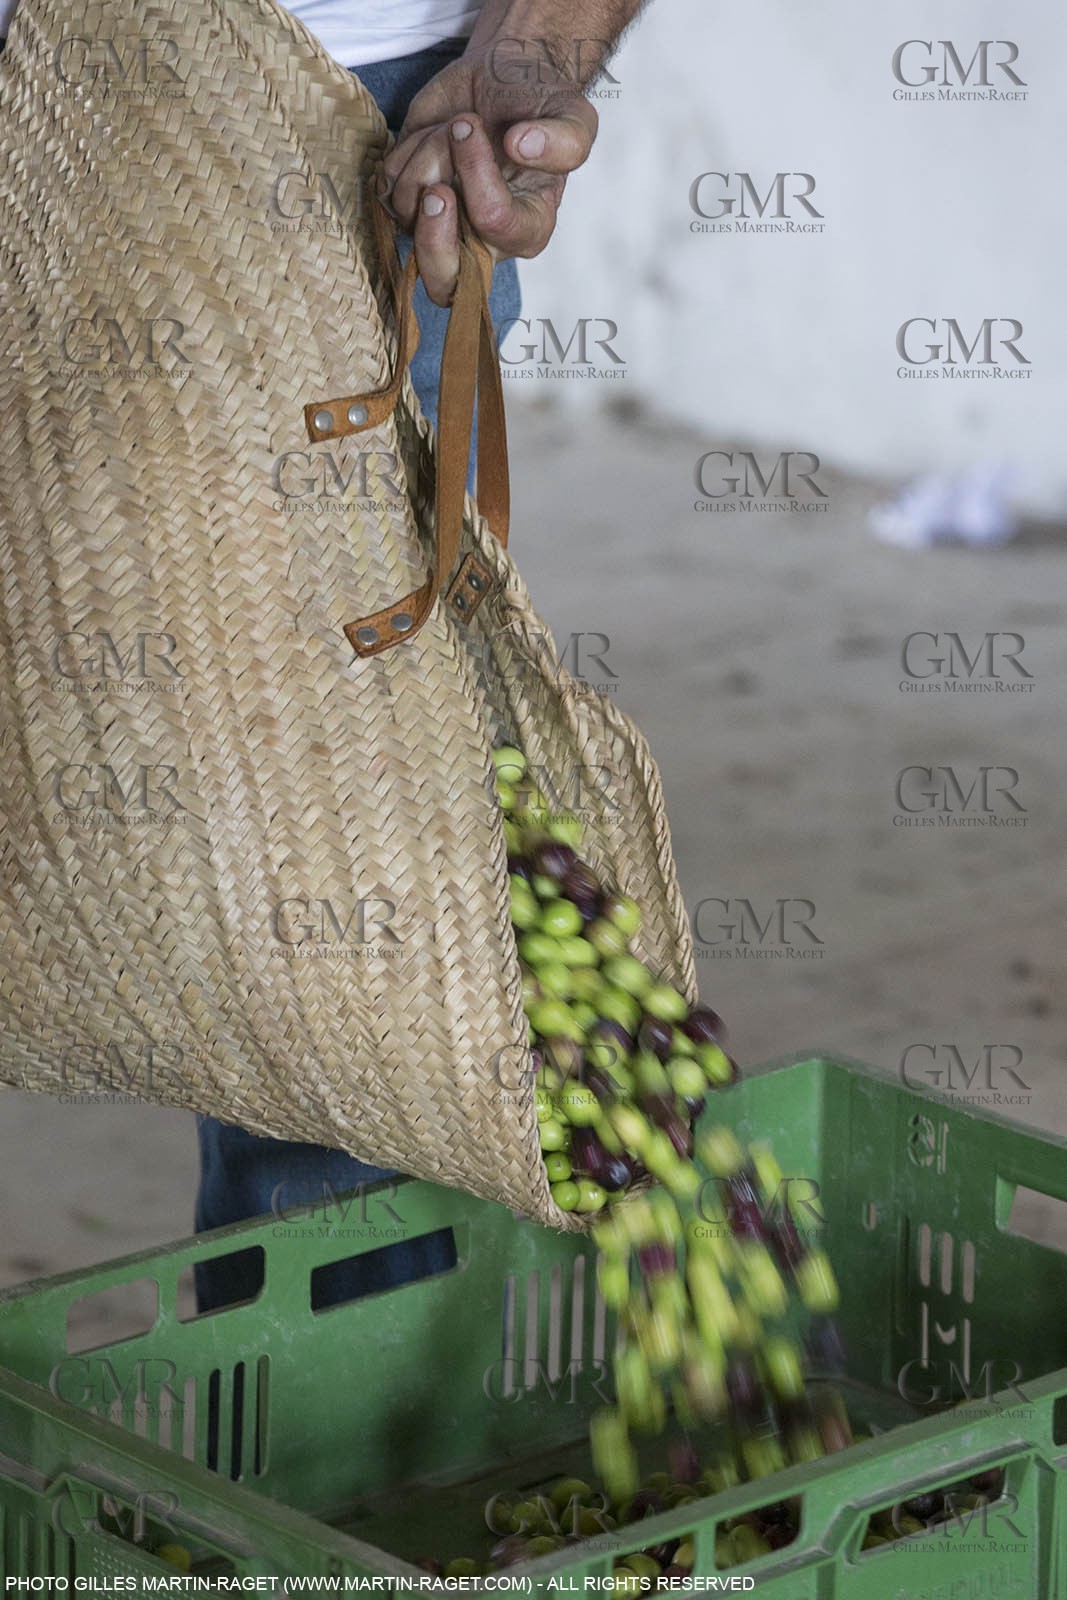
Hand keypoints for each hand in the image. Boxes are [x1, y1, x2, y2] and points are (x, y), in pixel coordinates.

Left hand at [380, 42, 598, 305]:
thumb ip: (566, 141)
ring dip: (426, 154)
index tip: (470, 127)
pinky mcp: (409, 199)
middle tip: (437, 190)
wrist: (502, 72)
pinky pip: (389, 187)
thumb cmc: (539, 102)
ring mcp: (442, 224)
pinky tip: (432, 134)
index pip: (496, 227)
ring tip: (453, 127)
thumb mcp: (574, 115)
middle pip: (444, 283)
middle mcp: (482, 240)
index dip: (478, 178)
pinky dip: (405, 150)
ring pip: (411, 213)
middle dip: (433, 234)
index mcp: (528, 230)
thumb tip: (523, 147)